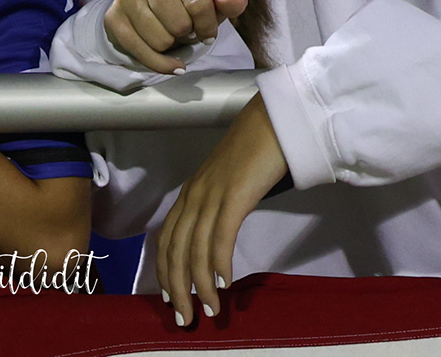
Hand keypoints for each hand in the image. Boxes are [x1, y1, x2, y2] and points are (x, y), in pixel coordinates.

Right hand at [103, 0, 247, 73]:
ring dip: (171, 46)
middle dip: (186, 34)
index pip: (198, 3)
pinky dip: (158, 64)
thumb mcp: (207, 0)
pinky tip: (168, 61)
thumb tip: (240, 1)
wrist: (147, 5)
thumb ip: (224, 2)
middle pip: (179, 24)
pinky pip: (139, 52)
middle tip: (183, 30)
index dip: (207, 26)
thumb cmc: (183, 1)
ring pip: (160, 40)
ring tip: (169, 34)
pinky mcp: (113, 16)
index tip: (207, 33)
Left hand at [154, 95, 287, 327]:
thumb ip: (219, 208)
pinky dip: (219, 265)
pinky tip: (225, 284)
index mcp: (190, 193)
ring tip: (209, 310)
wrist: (274, 120)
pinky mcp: (234, 196)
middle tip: (185, 319)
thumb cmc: (256, 151)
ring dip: (200, 285)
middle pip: (174, 250)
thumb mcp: (229, 184)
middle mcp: (194, 195)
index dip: (166, 273)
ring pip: (194, 249)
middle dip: (177, 288)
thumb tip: (218, 240)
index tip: (172, 300)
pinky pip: (220, 237)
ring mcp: (212, 194)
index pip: (167, 240)